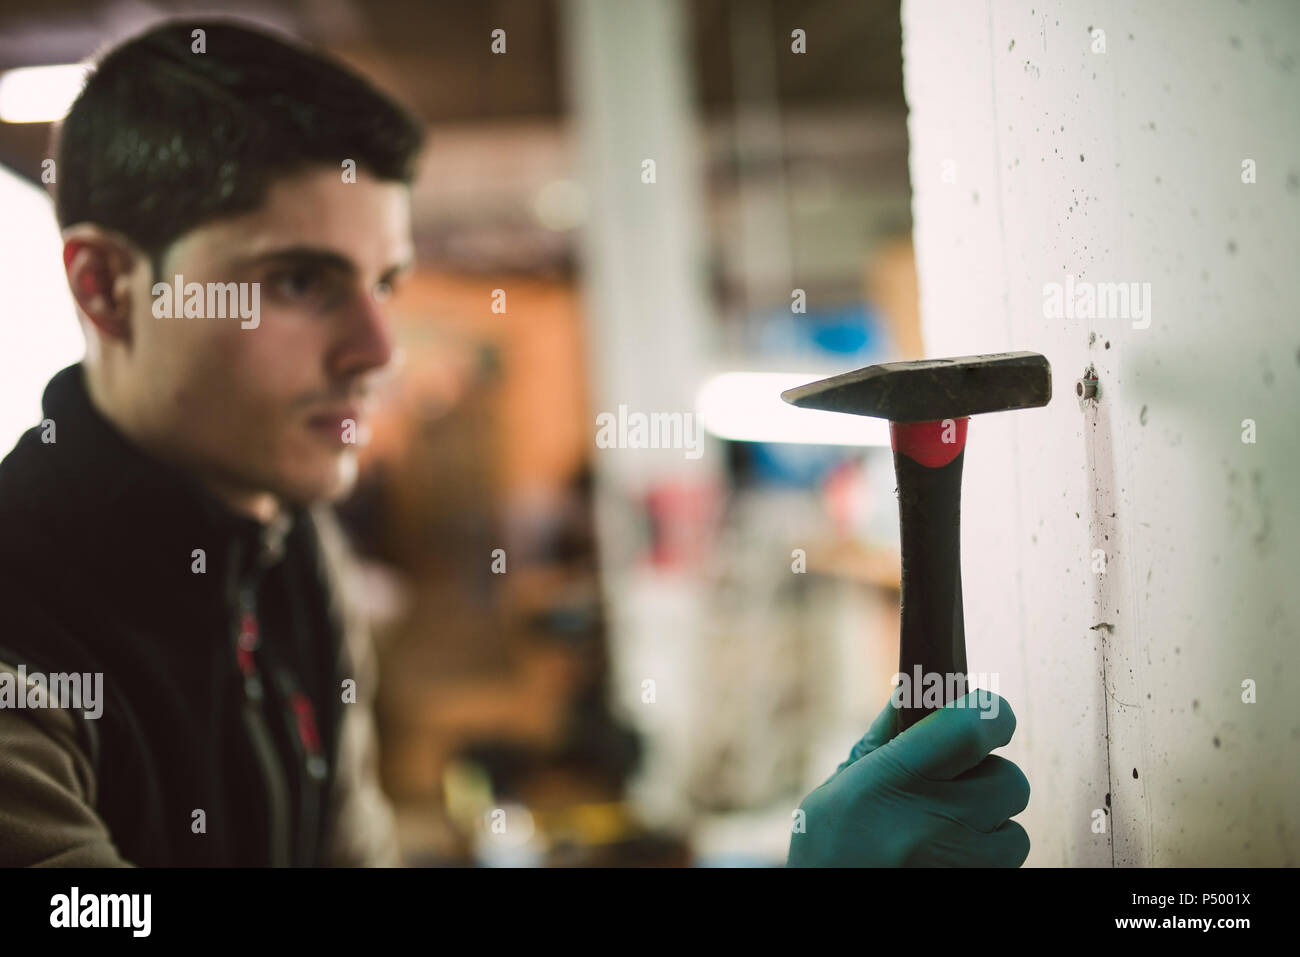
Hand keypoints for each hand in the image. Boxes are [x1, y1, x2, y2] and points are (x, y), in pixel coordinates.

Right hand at [787, 690, 1029, 866]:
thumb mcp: (842, 785)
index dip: (991, 713)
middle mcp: (932, 826)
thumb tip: (913, 687)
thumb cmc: (829, 849)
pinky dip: (983, 862)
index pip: (972, 728)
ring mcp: (959, 868)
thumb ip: (884, 738)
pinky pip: (1005, 869)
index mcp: (893, 782)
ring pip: (1015, 834)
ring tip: (944, 834)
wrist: (831, 919)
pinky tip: (945, 860)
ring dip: (989, 829)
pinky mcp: (976, 890)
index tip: (987, 715)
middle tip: (951, 790)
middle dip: (988, 780)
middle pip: (1011, 782)